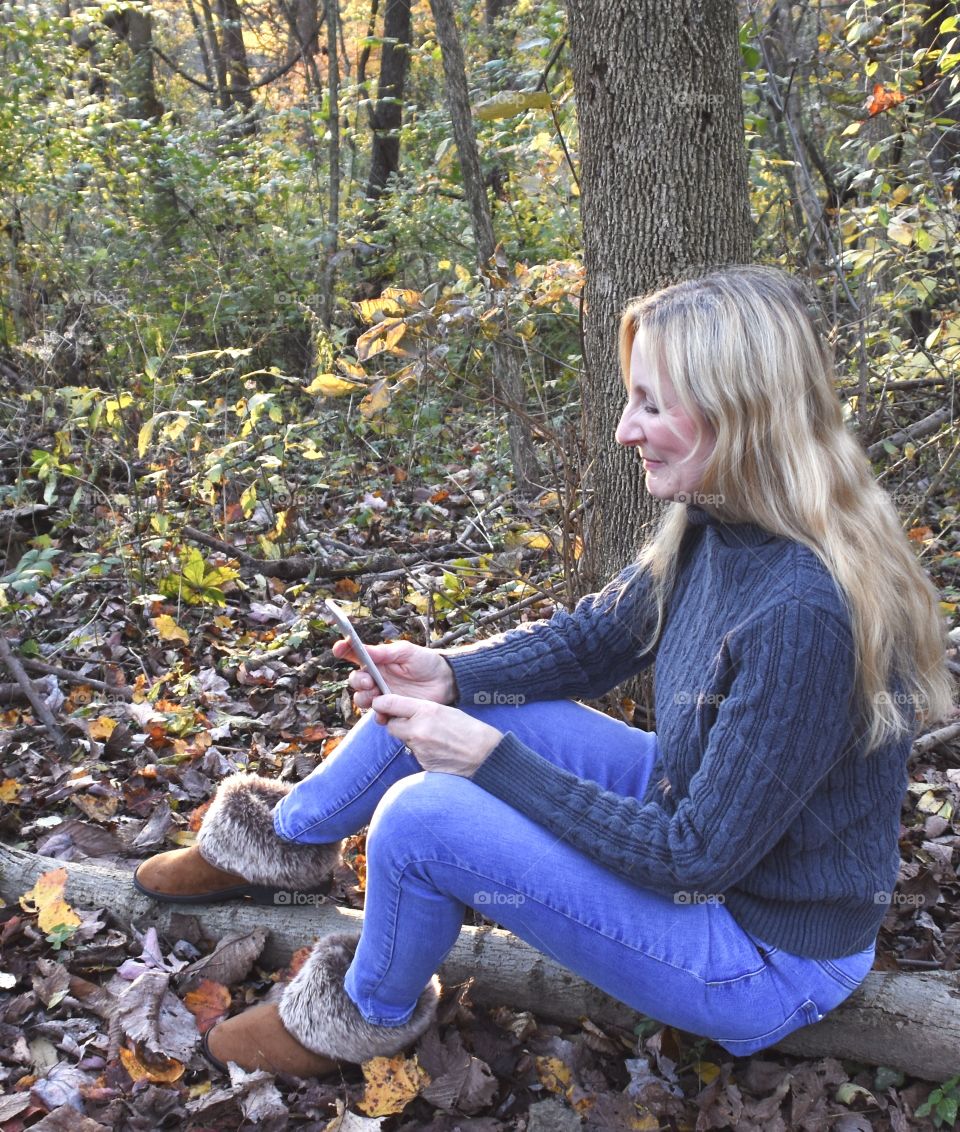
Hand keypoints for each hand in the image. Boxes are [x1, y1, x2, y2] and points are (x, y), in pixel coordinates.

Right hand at [334, 638, 456, 710]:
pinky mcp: (392, 710)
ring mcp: (383, 695)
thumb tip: (364, 649)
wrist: (446, 682)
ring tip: (377, 695)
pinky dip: (378, 715)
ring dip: (365, 697)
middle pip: (355, 680)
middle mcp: (376, 678)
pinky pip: (377, 715)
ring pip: (362, 699)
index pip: (355, 655)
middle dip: (358, 681)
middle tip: (370, 681)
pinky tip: (384, 712)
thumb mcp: (407, 652)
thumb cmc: (427, 663)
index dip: (344, 650)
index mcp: (378, 661)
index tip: (338, 648)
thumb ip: (385, 653)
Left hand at [370, 694, 502, 775]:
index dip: (383, 703)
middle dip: (397, 724)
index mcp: (426, 711)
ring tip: (433, 737)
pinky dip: (421, 751)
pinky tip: (437, 749)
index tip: (380, 703)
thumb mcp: (443, 710)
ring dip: (410, 738)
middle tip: (411, 723)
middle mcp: (418, 729)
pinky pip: (414, 753)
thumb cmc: (466, 729)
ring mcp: (419, 748)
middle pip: (391, 725)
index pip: (391, 704)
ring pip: (403, 740)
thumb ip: (419, 710)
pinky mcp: (421, 762)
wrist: (483, 754)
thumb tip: (398, 711)